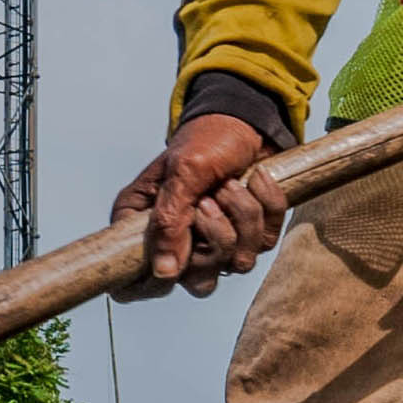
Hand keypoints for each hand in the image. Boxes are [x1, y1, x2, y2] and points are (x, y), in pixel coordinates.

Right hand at [110, 112, 285, 300]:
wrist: (246, 118)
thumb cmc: (206, 138)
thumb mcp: (183, 174)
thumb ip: (169, 222)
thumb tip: (164, 272)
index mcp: (143, 225)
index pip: (136, 284)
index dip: (156, 283)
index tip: (180, 256)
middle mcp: (177, 239)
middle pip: (198, 280)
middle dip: (215, 238)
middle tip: (209, 201)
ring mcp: (216, 239)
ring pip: (236, 263)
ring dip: (243, 217)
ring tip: (232, 184)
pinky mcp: (248, 233)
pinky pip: (265, 242)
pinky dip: (267, 207)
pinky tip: (256, 180)